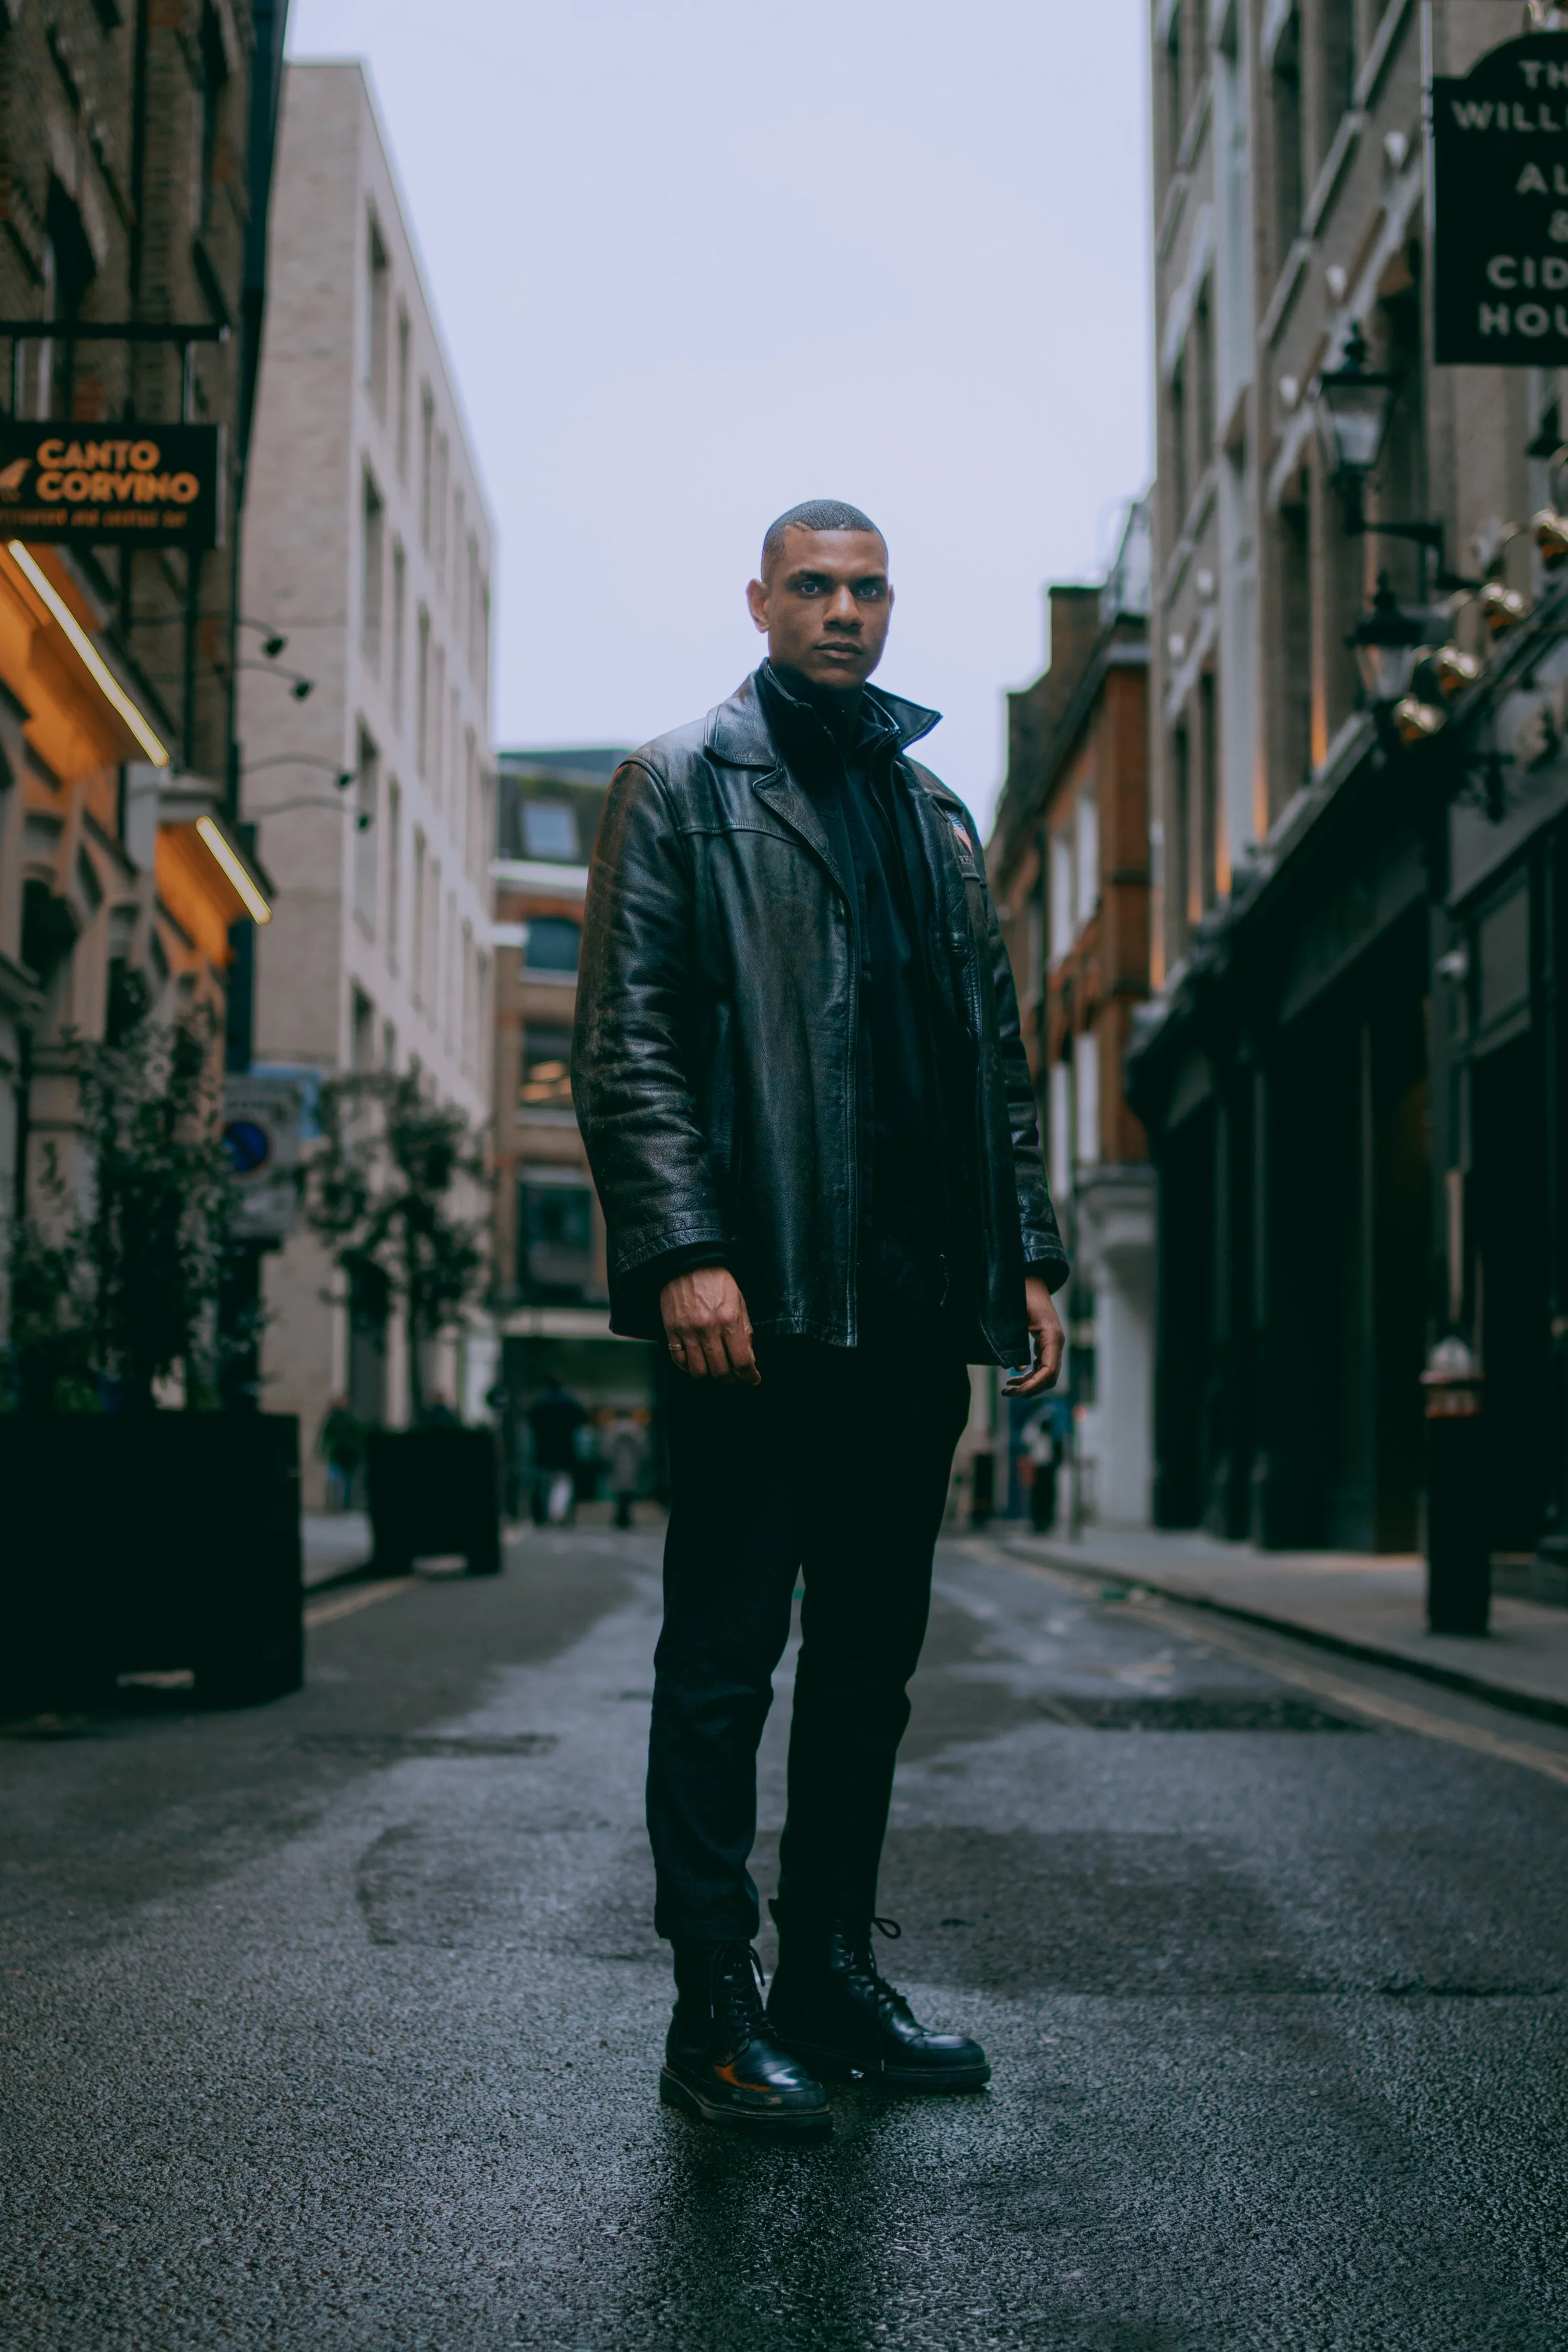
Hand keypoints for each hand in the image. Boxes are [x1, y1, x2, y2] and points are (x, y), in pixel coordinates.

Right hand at [660, 1266, 760, 1385]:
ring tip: (717, 1370)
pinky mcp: (671, 1331)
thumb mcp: (739, 1300)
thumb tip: (749, 1357)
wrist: (686, 1261)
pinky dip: (689, 1367)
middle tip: (736, 1377)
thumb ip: (745, 1330)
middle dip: (732, 1379)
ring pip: (699, 1371)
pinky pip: (679, 1360)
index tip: (753, 1379)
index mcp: (728, 1320)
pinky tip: (698, 1362)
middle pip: (721, 1371)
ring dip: (710, 1376)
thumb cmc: (716, 1279)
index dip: (750, 1376)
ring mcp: (687, 1332)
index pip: (742, 1361)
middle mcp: (708, 1329)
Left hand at [1003, 1275, 1064, 1397]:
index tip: (1016, 1391)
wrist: (1030, 1282)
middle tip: (1007, 1393)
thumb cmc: (1022, 1295)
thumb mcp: (1016, 1316)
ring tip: (1008, 1390)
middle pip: (1049, 1377)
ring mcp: (1052, 1345)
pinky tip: (1014, 1380)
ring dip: (1029, 1385)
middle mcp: (1056, 1343)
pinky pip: (1041, 1367)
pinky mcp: (1046, 1345)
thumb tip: (1018, 1368)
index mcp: (1052, 1336)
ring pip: (1046, 1375)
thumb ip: (1016, 1340)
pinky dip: (1029, 1377)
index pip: (1049, 1370)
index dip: (1034, 1384)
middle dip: (1030, 1389)